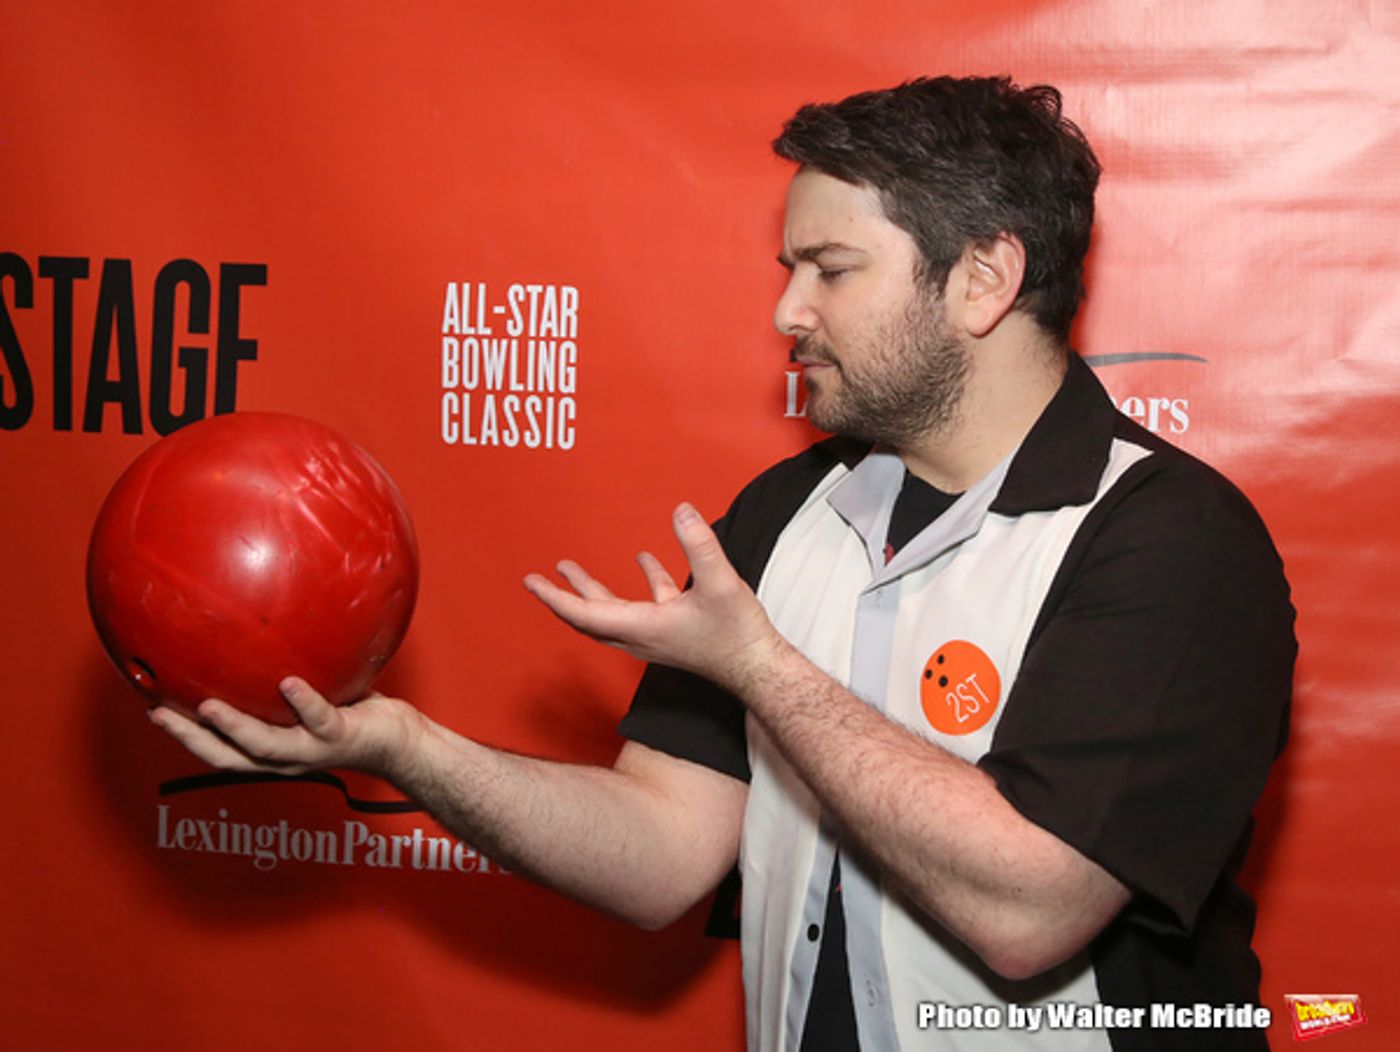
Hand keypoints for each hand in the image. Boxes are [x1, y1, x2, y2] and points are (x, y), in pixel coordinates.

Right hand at [148, 676, 417, 778]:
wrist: (396, 740)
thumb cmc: (349, 715)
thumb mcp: (309, 696)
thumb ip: (278, 678)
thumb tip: (254, 633)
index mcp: (271, 749)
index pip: (216, 746)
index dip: (183, 733)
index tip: (151, 707)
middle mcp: (285, 757)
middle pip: (227, 755)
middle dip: (191, 737)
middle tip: (159, 712)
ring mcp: (311, 749)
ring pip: (266, 745)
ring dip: (236, 728)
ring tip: (210, 706)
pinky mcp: (340, 737)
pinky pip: (319, 719)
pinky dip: (303, 702)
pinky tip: (289, 683)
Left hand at [523, 502, 785, 694]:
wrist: (759, 668)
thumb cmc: (738, 634)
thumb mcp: (721, 584)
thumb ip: (700, 546)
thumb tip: (681, 511)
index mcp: (642, 628)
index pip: (585, 614)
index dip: (555, 598)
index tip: (532, 583)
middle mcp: (641, 636)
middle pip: (589, 618)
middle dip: (561, 598)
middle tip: (535, 580)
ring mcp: (656, 636)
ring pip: (611, 613)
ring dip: (590, 591)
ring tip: (570, 568)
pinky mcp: (673, 632)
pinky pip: (644, 607)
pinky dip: (637, 584)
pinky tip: (643, 559)